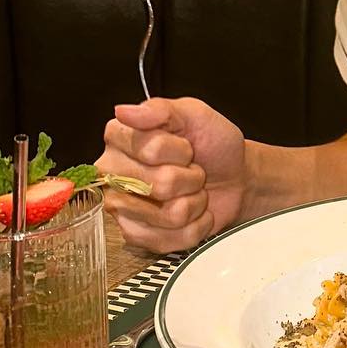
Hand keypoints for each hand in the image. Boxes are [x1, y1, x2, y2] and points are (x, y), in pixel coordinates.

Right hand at [97, 96, 248, 252]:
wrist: (234, 176)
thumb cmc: (211, 144)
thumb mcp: (194, 114)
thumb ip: (161, 109)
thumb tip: (124, 111)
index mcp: (120, 136)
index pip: (150, 149)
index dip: (180, 150)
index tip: (185, 147)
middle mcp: (112, 172)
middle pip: (160, 183)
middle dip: (190, 177)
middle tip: (191, 169)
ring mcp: (121, 206)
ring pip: (170, 214)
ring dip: (195, 202)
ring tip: (191, 190)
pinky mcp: (136, 235)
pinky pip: (174, 238)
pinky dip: (196, 225)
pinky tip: (191, 212)